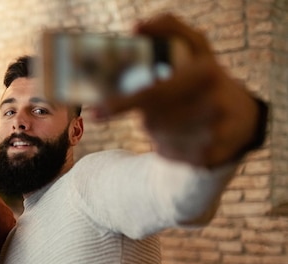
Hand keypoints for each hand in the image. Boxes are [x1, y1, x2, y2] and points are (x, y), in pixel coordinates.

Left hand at [96, 13, 259, 167]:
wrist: (243, 120)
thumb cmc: (207, 80)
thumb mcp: (196, 48)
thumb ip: (168, 29)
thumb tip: (136, 28)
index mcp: (206, 74)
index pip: (152, 93)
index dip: (120, 104)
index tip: (95, 112)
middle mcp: (212, 106)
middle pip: (150, 119)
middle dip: (146, 116)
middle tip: (155, 110)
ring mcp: (212, 135)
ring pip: (157, 137)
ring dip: (158, 129)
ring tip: (179, 119)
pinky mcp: (207, 159)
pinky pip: (168, 153)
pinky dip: (169, 144)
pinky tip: (186, 135)